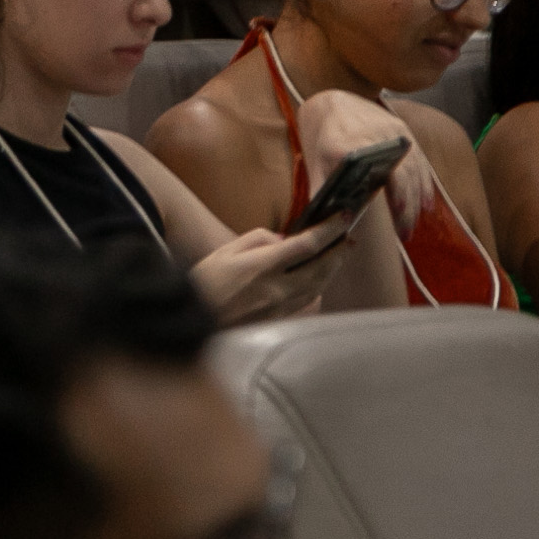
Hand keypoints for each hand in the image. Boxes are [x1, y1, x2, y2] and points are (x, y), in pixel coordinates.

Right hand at [190, 216, 352, 324]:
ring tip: (339, 254)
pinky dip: (318, 286)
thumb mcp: (225, 251)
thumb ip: (258, 240)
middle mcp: (276, 289)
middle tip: (348, 236)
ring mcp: (279, 309)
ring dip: (332, 269)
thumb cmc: (203, 283)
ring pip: (318, 287)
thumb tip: (285, 240)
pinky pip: (307, 301)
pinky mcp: (277, 321)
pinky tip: (319, 278)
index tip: (344, 217)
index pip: (308, 245)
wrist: (189, 322)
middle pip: (321, 268)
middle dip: (339, 250)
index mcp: (262, 267)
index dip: (330, 229)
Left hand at [294, 89, 429, 235]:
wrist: (331, 103)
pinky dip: (423, 182)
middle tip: (405, 234)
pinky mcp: (401, 128)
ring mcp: (391, 129)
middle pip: (399, 172)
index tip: (398, 211)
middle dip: (406, 206)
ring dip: (416, 199)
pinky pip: (418, 158)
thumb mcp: (315, 165)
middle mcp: (373, 134)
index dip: (391, 189)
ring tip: (412, 226)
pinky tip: (426, 204)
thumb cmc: (321, 140)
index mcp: (347, 143)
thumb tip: (327, 226)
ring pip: (412, 167)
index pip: (375, 169)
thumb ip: (322, 194)